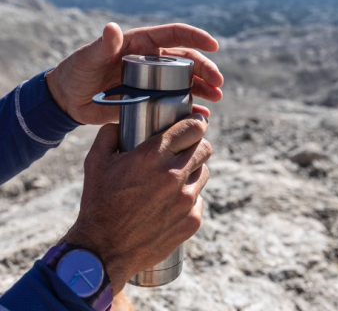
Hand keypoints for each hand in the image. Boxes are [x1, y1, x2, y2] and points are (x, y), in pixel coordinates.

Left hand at [46, 23, 223, 123]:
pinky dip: (191, 109)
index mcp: (142, 44)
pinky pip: (176, 104)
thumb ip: (103, 45)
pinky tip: (202, 116)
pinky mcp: (151, 101)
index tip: (214, 45)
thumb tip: (114, 28)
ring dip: (204, 88)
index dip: (196, 37)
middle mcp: (153, 62)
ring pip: (187, 82)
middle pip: (187, 61)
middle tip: (218, 82)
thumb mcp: (88, 57)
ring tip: (217, 98)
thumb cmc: (76, 71)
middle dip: (206, 69)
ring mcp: (154, 82)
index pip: (174, 35)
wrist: (68, 100)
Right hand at [61, 114, 210, 293]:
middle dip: (196, 146)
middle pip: (205, 148)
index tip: (195, 125)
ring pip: (204, 173)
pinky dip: (189, 199)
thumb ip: (110, 134)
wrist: (103, 251)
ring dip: (193, 172)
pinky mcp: (192, 220)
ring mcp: (186, 199)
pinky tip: (171, 204)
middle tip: (184, 152)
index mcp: (153, 155)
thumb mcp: (95, 162)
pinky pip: (199, 200)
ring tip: (174, 180)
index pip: (194, 128)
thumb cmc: (98, 204)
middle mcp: (174, 174)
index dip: (196, 124)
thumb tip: (121, 123)